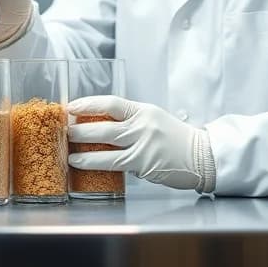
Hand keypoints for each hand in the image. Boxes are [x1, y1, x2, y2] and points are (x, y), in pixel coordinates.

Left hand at [68, 96, 213, 191]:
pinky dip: (94, 162)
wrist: (202, 156)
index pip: (112, 103)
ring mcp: (143, 143)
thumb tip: (101, 124)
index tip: (72, 106)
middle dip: (80, 125)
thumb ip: (131, 121)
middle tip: (64, 128)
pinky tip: (80, 163)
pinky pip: (113, 162)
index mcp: (144, 110)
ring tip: (67, 147)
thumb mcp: (154, 120)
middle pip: (104, 122)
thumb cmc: (177, 140)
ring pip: (106, 142)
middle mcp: (142, 124)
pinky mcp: (144, 163)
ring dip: (83, 144)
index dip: (89, 104)